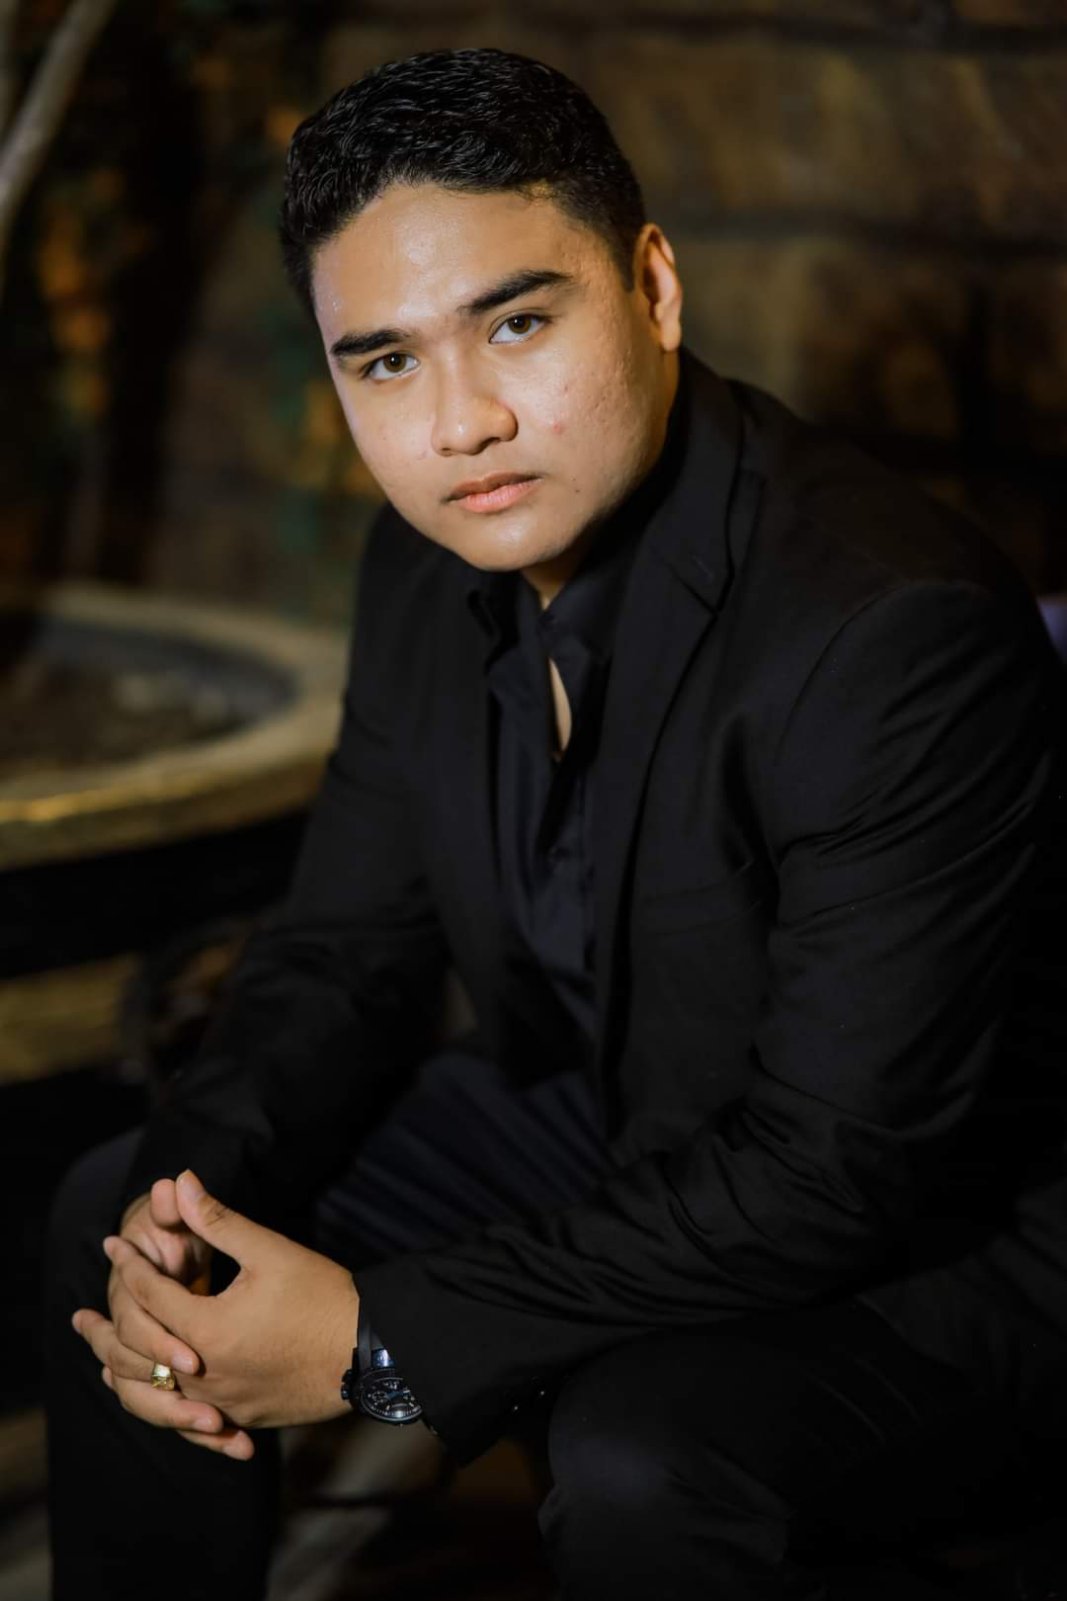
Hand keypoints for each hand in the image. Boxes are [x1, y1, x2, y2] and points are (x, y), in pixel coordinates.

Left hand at [89, 1170, 359, 1445]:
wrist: (369, 1352)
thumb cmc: (322, 1295)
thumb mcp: (269, 1250)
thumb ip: (216, 1220)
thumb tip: (179, 1182)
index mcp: (206, 1330)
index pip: (151, 1294)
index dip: (130, 1263)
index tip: (113, 1243)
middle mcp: (205, 1376)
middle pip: (137, 1354)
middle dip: (109, 1328)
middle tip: (84, 1316)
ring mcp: (224, 1404)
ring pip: (156, 1396)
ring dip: (128, 1371)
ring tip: (104, 1361)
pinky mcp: (244, 1419)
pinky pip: (189, 1418)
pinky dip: (164, 1403)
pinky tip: (158, 1394)